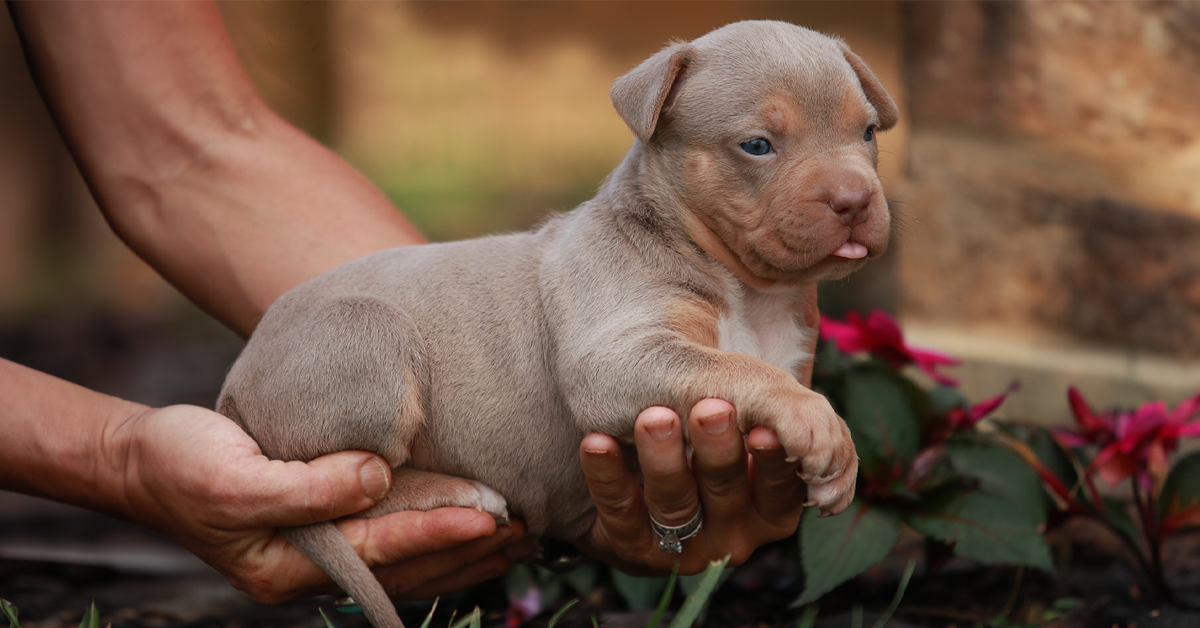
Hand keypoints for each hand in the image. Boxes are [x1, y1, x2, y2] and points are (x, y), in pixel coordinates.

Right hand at [111, 404, 529, 601]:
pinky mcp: (322, 529)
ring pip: (403, 560)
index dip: (434, 534)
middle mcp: (310, 568)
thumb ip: (307, 486)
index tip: (488, 518)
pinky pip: (388, 540)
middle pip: (402, 567)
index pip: (378, 551)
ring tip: (516, 536)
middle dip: (464, 552)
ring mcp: (317, 553)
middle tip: (526, 533)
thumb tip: (375, 476)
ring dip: (459, 551)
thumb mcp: (234, 478)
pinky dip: (431, 535)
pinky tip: (467, 526)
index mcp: (287, 565)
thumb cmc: (183, 466)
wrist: (144, 461)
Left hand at [576, 398, 807, 574]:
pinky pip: (619, 512)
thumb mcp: (748, 418)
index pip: (783, 490)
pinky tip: (596, 441)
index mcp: (771, 508)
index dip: (774, 464)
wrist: (640, 464)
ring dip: (663, 460)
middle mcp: (733, 535)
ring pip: (674, 505)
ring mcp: (681, 547)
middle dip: (718, 451)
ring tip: (653, 418)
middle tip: (709, 408)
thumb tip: (812, 396)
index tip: (763, 431)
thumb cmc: (709, 437)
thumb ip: (783, 408)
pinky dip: (607, 475)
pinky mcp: (631, 547)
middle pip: (726, 492)